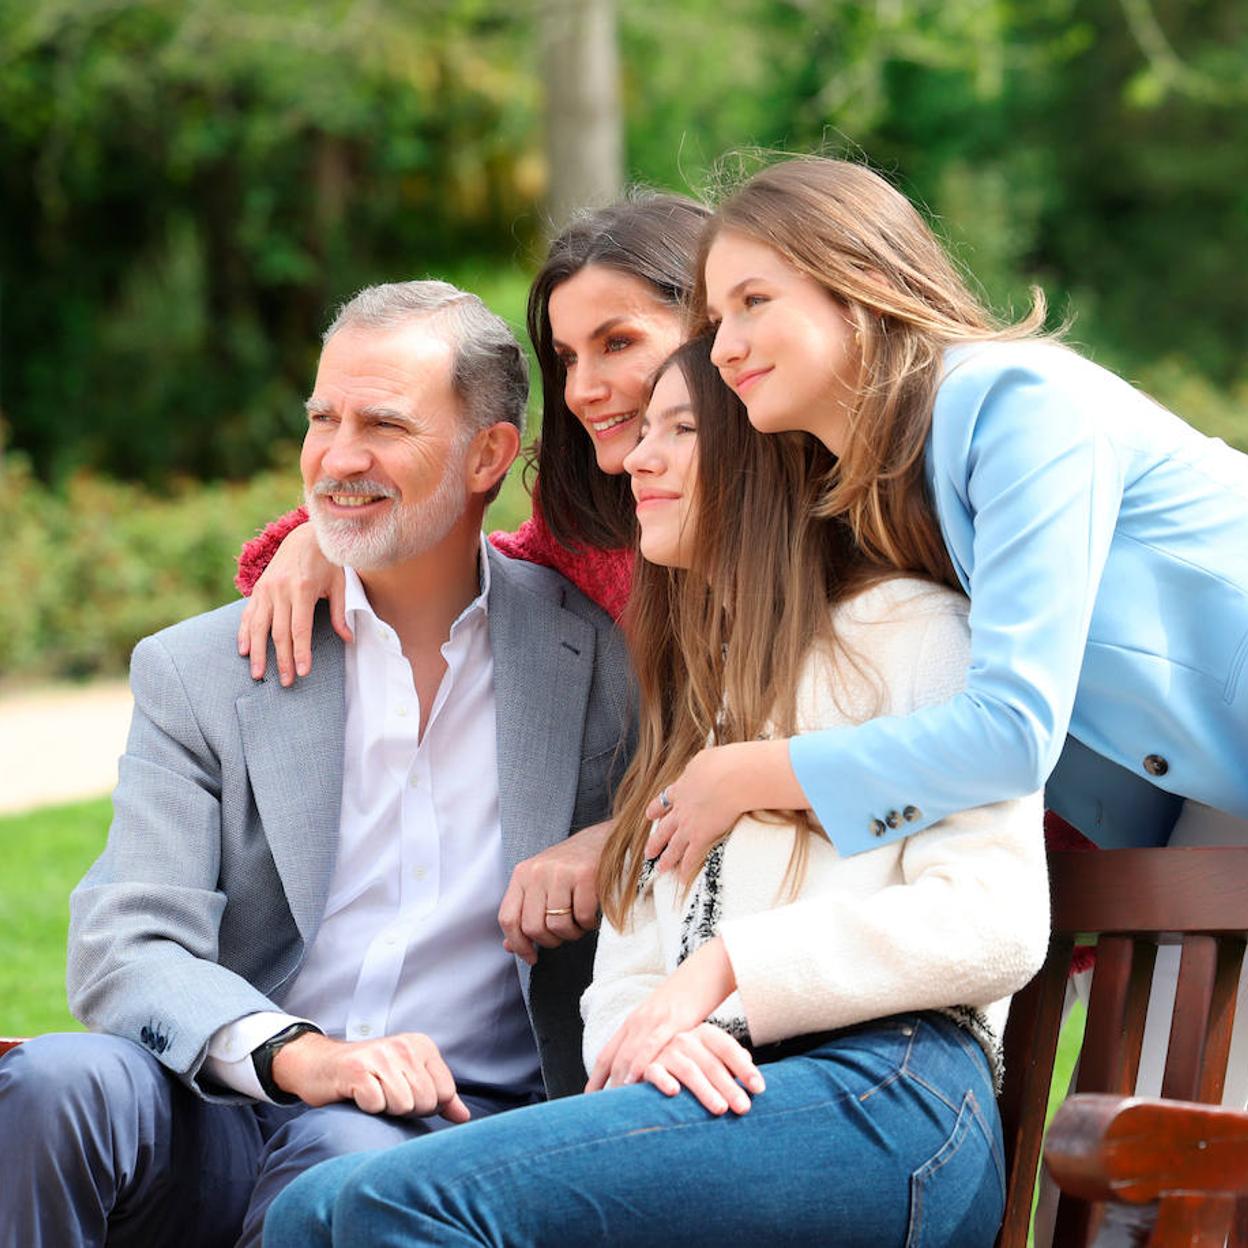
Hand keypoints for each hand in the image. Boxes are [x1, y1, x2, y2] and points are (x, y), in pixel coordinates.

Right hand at [237, 523, 349, 685]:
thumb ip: (339, 613)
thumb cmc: (326, 562)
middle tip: (286, 682)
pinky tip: (244, 650)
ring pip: (259, 627)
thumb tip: (348, 639)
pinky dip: (244, 633)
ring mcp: (266, 589)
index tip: (302, 671)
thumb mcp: (339, 584)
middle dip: (282, 660)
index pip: (300, 629)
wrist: (304, 536)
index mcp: (302, 589)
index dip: (301, 652)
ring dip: (258, 653)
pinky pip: (249, 615)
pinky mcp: (258, 589)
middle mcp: (281, 590)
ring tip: (259, 674)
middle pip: (279, 633)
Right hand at [270, 1030, 470, 1121]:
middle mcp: (404, 1046)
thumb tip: (465, 1117)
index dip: (428, 1106)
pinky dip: (367, 1108)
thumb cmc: (369, 1076)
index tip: (407, 1096)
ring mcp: (380, 1056)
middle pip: (425, 1102)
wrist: (321, 1065)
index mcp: (421, 1046)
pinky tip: (358, 1095)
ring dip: (386, 1109)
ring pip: (403, 1105)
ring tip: (373, 1094)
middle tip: (386, 1095)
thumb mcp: (409, 1079)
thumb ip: (440, 1096)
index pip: (444, 1092)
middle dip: (407, 1109)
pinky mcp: (357, 1070)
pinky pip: (376, 1105)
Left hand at [498, 820, 610, 965]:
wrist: (601, 840)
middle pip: (533, 928)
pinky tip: (591, 916)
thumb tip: (510, 946)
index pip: (508, 918)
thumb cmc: (569, 868)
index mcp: (522, 874)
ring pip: (558, 926)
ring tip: (578, 925)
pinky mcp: (585, 875)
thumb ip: (524, 912)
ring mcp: (561, 872)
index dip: (518, 944)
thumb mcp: (540, 884)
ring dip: (571, 934)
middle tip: (563, 935)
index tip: (531, 957)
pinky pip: (582, 917)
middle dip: (550, 941)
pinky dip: (588, 925)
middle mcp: (537, 872)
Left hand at [586, 937, 737, 1090]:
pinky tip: (634, 1080)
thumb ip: (652, 1042)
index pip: (607, 1055)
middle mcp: (638, 1021)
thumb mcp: (663, 1021)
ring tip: (613, 1104)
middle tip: (600, 1110)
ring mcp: (653, 1020)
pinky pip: (650, 1045)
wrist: (705, 972)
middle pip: (614, 1058)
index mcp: (633, 1022)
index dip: (596, 1079)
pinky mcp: (671, 1021)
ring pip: (628, 1054)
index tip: (588, 1099)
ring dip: (618, 1080)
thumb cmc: (687, 1000)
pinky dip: (639, 1064)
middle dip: (605, 1085)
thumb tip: (648, 1070)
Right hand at [643, 1024, 764, 1114]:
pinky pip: (656, 1073)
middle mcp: (686, 1039)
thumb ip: (730, 1060)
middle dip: (730, 1086)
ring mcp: (667, 1052)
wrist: (650, 1064)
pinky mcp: (649, 1067)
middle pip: (712, 1063)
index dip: (745, 1068)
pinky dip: (664, 1081)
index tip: (759, 1088)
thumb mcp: (711, 1059)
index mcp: (705, 1034)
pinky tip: (674, 1092)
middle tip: (744, 1107)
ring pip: (689, 1070)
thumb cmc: (692, 1066)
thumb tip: (748, 1059)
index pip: (728, 1048)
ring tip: (720, 1109)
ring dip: (705, 1090)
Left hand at [645, 740, 803, 884]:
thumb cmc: (723, 762)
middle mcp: (682, 808)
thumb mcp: (706, 757)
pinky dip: (686, 870)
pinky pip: (691, 857)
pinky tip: (681, 880)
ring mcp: (689, 824)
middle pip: (665, 827)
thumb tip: (705, 765)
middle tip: (648, 850)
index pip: (667, 799)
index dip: (657, 808)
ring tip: (659, 868)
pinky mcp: (701, 836)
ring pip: (673, 845)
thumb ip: (701, 765)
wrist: (730, 776)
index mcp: (682, 787)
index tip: (650, 814)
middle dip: (656, 840)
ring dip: (666, 859)